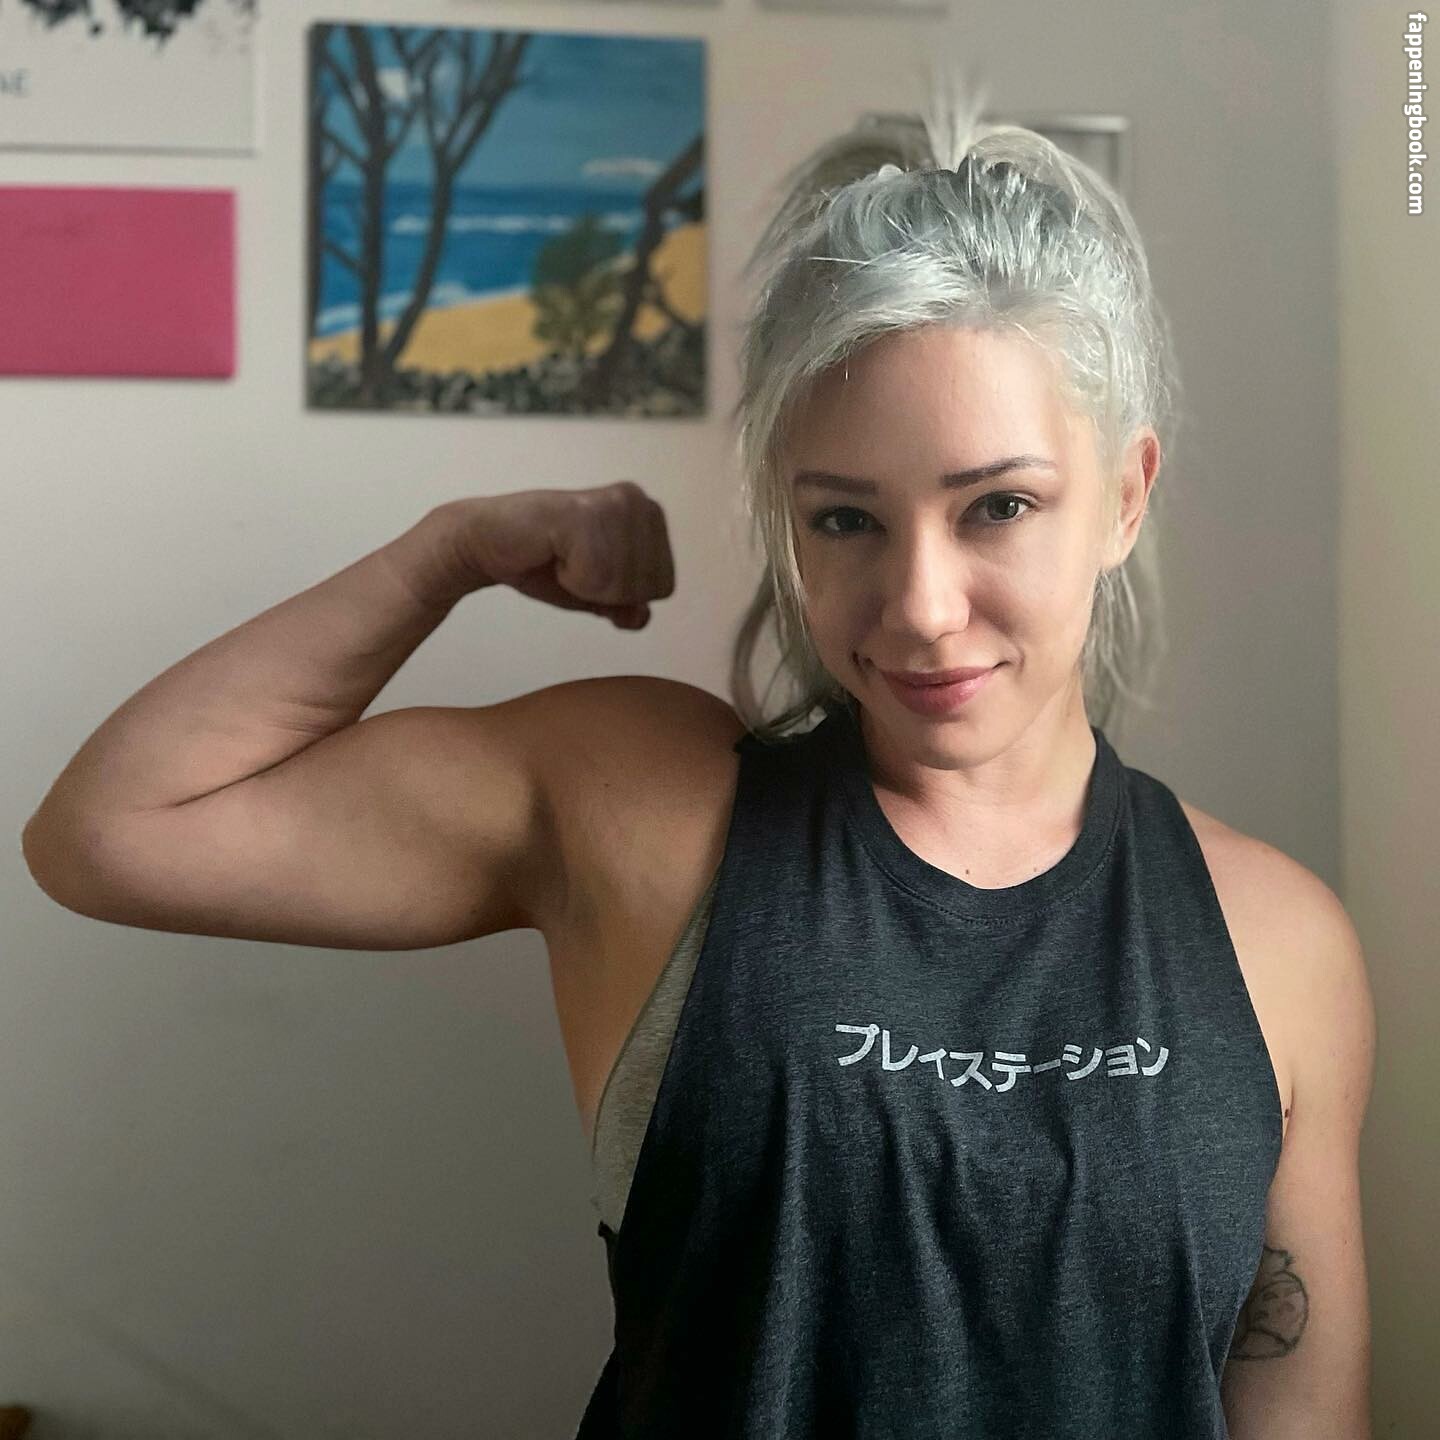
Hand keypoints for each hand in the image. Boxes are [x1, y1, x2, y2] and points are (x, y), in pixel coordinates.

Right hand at [435, 483, 675, 628]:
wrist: (486, 542)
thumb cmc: (542, 562)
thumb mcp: (596, 594)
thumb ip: (626, 606)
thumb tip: (641, 617)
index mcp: (649, 515)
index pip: (663, 587)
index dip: (622, 596)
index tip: (587, 570)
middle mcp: (637, 501)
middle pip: (647, 587)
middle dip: (605, 592)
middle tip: (570, 563)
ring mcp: (614, 503)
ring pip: (624, 584)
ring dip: (585, 584)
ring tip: (561, 556)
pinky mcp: (585, 512)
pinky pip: (597, 576)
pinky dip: (571, 578)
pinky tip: (552, 552)